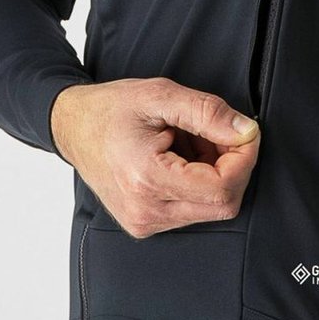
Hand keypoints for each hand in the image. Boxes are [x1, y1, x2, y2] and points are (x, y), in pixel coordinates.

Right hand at [50, 76, 260, 238]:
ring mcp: (144, 222)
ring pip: (211, 208)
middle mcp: (146, 211)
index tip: (244, 131)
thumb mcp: (161, 95)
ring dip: (216, 173)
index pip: (223, 188)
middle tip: (218, 132)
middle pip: (223, 204)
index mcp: (148, 179)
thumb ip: (208, 113)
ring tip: (190, 141)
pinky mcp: (145, 224)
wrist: (71, 126)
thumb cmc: (110, 108)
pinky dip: (199, 182)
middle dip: (233, 165)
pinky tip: (181, 157)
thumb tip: (246, 131)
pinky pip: (193, 209)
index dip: (244, 158)